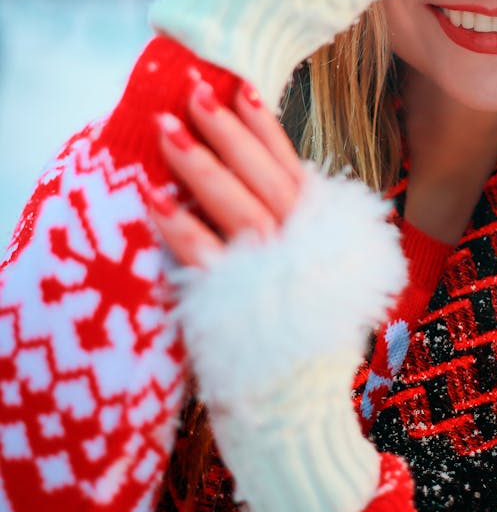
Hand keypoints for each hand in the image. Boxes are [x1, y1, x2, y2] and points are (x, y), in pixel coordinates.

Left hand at [150, 78, 404, 511]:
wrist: (303, 423)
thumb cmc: (302, 350)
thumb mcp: (316, 281)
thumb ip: (298, 235)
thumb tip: (258, 183)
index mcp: (327, 239)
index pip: (292, 170)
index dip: (264, 128)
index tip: (239, 88)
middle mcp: (310, 253)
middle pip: (266, 180)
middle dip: (226, 133)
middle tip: (192, 94)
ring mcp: (280, 282)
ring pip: (241, 210)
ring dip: (201, 169)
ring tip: (167, 132)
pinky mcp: (243, 314)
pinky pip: (211, 261)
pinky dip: (182, 229)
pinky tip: (155, 201)